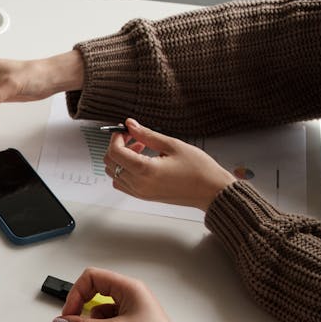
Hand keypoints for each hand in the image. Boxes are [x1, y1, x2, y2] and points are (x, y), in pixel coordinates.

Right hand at [50, 267, 191, 321]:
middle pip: (94, 289)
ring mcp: (132, 309)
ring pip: (100, 306)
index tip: (69, 313)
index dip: (76, 294)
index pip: (91, 277)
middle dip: (80, 305)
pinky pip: (108, 320)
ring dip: (91, 320)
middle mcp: (131, 294)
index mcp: (129, 288)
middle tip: (72, 320)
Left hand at [105, 119, 237, 210]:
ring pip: (113, 174)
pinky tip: (140, 161)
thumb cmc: (199, 169)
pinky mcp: (143, 196)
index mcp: (145, 170)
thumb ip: (147, 135)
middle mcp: (138, 184)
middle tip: (133, 136)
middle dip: (117, 146)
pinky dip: (124, 170)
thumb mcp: (173, 145)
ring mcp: (139, 192)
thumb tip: (131, 125)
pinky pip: (122, 183)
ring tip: (140, 148)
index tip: (125, 129)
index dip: (116, 138)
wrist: (210, 191)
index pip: (115, 152)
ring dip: (120, 158)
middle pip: (110, 163)